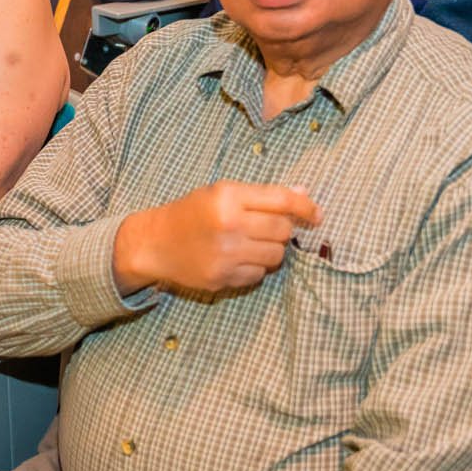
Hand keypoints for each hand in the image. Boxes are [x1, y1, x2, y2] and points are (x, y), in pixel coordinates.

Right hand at [113, 181, 319, 295]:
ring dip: (271, 250)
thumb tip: (303, 192)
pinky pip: (258, 275)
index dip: (306, 206)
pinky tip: (235, 259)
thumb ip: (261, 195)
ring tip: (250, 244)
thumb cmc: (190, 213)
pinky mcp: (222, 277)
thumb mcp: (221, 193)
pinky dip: (254, 268)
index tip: (317, 214)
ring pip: (276, 256)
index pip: (282, 200)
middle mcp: (228, 224)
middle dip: (282, 230)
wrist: (154, 243)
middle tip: (266, 229)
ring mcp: (225, 254)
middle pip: (283, 230)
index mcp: (228, 196)